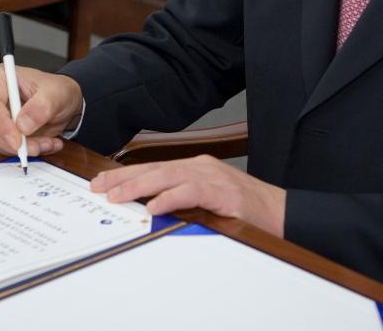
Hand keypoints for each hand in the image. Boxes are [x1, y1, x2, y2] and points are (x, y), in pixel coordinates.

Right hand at [0, 65, 82, 157]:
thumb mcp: (56, 95)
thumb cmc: (56, 91)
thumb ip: (41, 107)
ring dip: (23, 148)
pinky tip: (44, 144)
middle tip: (38, 147)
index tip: (18, 142)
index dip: (2, 126)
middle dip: (14, 142)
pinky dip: (24, 151)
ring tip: (48, 143)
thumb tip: (23, 125)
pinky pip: (4, 148)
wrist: (62, 102)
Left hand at [92, 156, 286, 236]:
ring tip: (118, 195)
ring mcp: (214, 178)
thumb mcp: (208, 201)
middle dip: (124, 177)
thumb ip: (183, 200)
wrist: (283, 214)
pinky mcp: (225, 193)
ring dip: (140, 186)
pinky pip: (192, 192)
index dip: (126, 174)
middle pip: (155, 169)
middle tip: (99, 186)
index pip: (154, 168)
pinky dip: (171, 198)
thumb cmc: (245, 211)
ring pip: (169, 176)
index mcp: (196, 168)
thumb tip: (150, 207)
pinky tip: (155, 206)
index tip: (102, 182)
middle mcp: (202, 168)